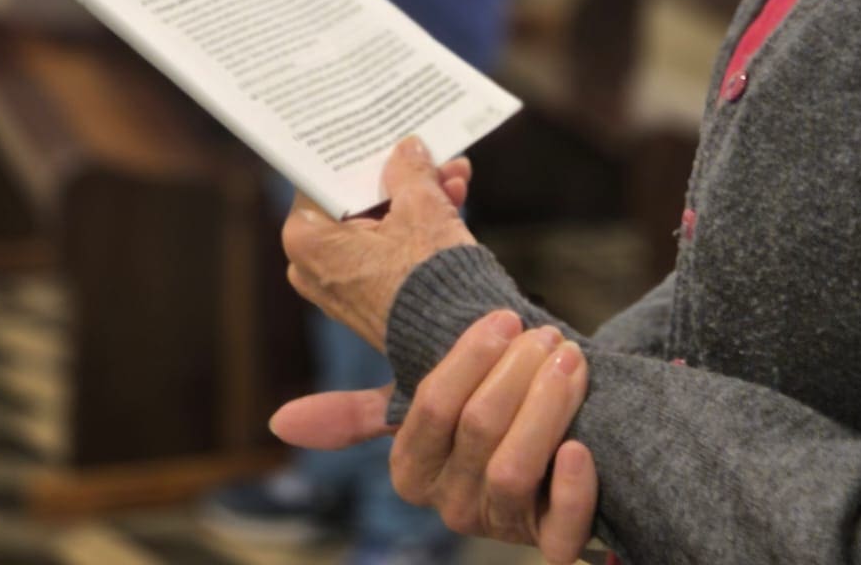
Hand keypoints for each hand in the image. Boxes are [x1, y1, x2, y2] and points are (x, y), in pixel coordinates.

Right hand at [270, 311, 597, 564]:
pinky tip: (582, 445)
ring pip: (513, 470)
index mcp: (413, 470)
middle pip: (478, 429)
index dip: (469, 358)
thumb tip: (278, 423)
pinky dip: (574, 486)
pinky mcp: (552, 546)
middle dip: (517, 371)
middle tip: (545, 333)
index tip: (503, 317)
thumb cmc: (487, 415)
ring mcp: (499, 528)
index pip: (431, 408)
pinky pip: (560, 530)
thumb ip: (355, 416)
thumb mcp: (422, 409)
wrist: (561, 449)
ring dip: (548, 407)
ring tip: (570, 360)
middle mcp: (449, 505)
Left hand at [282, 137, 475, 349]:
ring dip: (418, 198)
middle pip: (358, 200)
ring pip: (379, 224)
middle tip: (429, 154)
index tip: (380, 133)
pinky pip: (389, 249)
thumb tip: (406, 148)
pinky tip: (454, 199)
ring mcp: (342, 285)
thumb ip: (409, 169)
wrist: (458, 347)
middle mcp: (313, 265)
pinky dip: (418, 227)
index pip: (324, 178)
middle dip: (401, 177)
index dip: (359, 154)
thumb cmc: (429, 278)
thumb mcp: (421, 206)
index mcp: (306, 238)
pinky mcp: (370, 299)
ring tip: (454, 175)